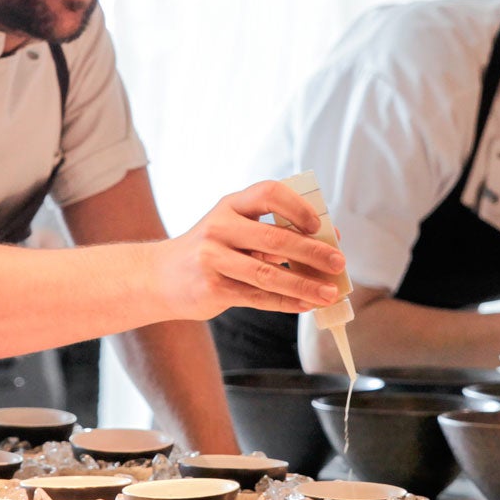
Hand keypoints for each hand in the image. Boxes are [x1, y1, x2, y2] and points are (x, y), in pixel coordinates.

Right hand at [155, 180, 345, 320]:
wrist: (160, 277)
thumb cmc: (211, 250)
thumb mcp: (233, 229)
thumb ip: (272, 233)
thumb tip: (327, 243)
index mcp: (230, 205)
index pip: (268, 193)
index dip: (297, 207)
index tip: (319, 225)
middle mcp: (219, 227)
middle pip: (274, 238)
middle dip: (312, 252)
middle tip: (339, 263)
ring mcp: (213, 258)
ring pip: (268, 274)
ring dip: (304, 284)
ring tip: (329, 293)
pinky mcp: (212, 288)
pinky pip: (257, 297)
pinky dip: (286, 303)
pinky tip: (307, 305)